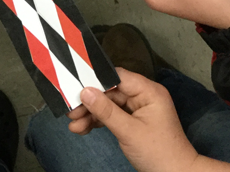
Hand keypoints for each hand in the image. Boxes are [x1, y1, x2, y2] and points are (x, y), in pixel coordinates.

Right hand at [68, 69, 198, 171]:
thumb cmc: (159, 153)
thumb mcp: (129, 131)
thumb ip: (106, 111)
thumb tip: (85, 92)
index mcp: (148, 91)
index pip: (117, 77)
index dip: (95, 79)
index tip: (74, 85)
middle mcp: (142, 96)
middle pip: (109, 91)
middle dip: (89, 102)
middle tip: (71, 110)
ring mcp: (137, 108)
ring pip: (107, 104)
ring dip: (90, 114)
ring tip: (73, 124)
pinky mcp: (132, 120)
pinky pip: (111, 115)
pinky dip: (97, 121)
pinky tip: (82, 128)